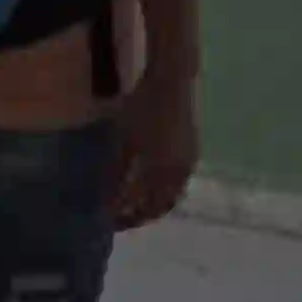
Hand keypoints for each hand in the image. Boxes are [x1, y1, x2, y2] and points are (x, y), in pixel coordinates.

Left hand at [111, 72, 198, 230]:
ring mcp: (189, 164)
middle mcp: (179, 175)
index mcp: (161, 174)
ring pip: (172, 197)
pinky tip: (153, 188)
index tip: (109, 221)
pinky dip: (166, 192)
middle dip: (140, 216)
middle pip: (160, 207)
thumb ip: (117, 174)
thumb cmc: (142, 107)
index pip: (143, 208)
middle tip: (121, 219)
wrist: (171, 81)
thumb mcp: (123, 141)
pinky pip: (180, 183)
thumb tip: (109, 202)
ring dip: (155, 206)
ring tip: (136, 207)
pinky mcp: (192, 153)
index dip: (126, 218)